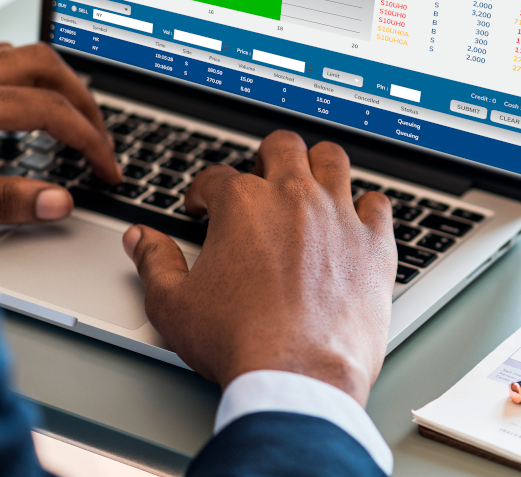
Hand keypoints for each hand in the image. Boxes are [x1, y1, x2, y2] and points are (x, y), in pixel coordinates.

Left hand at [0, 42, 120, 222]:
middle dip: (84, 102)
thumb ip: (6, 200)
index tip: (108, 172)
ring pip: (21, 55)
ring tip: (71, 118)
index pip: (52, 112)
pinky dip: (23, 79)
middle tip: (100, 140)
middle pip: (45, 65)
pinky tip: (24, 106)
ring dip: (55, 84)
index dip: (89, 143)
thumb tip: (59, 202)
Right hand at [122, 131, 396, 404]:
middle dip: (267, 158)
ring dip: (318, 165)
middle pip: (283, 147)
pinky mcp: (375, 243)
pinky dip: (367, 208)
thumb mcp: (173, 305)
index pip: (217, 178)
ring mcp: (339, 216)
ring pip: (333, 160)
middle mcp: (294, 197)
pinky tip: (356, 220)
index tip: (203, 208)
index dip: (204, 192)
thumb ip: (154, 262)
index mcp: (243, 204)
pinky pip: (378, 204)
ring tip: (310, 185)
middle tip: (262, 182)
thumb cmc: (238, 341)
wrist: (298, 374)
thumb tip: (141, 238)